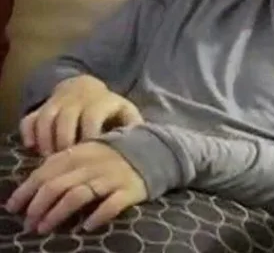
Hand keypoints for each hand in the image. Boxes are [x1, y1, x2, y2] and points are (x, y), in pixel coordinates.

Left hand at [5, 141, 146, 232]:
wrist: (155, 152)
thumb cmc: (115, 156)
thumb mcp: (90, 151)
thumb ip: (66, 162)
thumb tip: (36, 183)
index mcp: (83, 150)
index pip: (48, 169)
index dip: (28, 189)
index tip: (14, 206)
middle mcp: (96, 162)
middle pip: (59, 184)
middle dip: (39, 206)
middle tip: (29, 223)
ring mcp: (113, 176)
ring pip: (78, 195)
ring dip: (57, 214)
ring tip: (45, 228)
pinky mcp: (130, 189)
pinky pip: (111, 205)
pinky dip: (97, 217)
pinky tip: (87, 227)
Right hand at [20, 75, 142, 155]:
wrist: (86, 87)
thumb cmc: (109, 109)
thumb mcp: (125, 113)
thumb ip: (133, 127)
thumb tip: (143, 144)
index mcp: (101, 101)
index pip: (92, 116)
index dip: (89, 136)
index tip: (89, 156)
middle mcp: (77, 99)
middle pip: (65, 119)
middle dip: (64, 143)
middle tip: (65, 165)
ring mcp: (57, 101)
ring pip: (45, 119)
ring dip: (46, 141)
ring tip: (50, 162)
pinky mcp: (42, 106)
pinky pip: (29, 118)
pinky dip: (28, 134)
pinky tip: (32, 149)